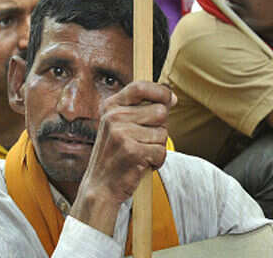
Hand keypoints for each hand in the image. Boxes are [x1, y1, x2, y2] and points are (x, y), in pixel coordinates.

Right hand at [69, 82, 174, 235]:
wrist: (100, 186)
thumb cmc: (116, 154)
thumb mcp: (120, 125)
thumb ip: (143, 109)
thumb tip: (172, 98)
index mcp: (111, 106)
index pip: (140, 86)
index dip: (160, 90)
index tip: (170, 98)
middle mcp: (114, 116)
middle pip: (160, 111)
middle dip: (160, 127)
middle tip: (144, 140)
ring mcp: (121, 133)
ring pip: (163, 133)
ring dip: (157, 146)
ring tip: (140, 153)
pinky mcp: (132, 151)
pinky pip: (161, 151)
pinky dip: (157, 161)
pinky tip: (142, 164)